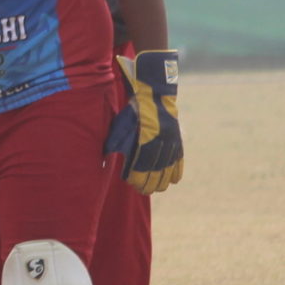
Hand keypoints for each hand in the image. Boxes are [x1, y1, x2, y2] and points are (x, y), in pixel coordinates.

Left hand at [103, 49, 182, 193]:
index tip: (132, 184)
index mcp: (143, 140)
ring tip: (157, 188)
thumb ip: (114, 144)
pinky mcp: (177, 139)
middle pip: (155, 170)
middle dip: (149, 183)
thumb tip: (105, 160)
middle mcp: (159, 143)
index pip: (140, 167)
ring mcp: (170, 141)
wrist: (152, 93)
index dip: (137, 178)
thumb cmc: (131, 112)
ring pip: (168, 167)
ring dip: (163, 180)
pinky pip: (179, 159)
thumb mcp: (119, 126)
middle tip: (144, 190)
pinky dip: (177, 171)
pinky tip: (173, 180)